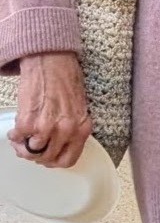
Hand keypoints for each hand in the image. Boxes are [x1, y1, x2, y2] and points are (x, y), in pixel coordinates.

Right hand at [9, 52, 93, 167]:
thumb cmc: (66, 80)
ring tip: (23, 137)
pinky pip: (18, 139)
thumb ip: (72, 129)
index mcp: (82, 128)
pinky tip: (17, 128)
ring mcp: (46, 127)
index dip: (55, 161)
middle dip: (38, 154)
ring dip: (24, 147)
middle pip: (47, 158)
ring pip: (31, 152)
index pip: (68, 159)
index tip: (48, 157)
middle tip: (32, 145)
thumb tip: (58, 145)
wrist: (52, 61)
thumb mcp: (79, 108)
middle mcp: (66, 130)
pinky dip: (15, 136)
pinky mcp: (27, 121)